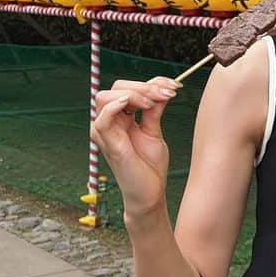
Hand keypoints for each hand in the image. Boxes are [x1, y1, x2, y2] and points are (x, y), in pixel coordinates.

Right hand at [90, 76, 182, 217]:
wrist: (151, 193)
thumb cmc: (150, 165)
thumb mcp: (154, 130)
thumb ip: (154, 109)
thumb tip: (162, 87)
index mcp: (118, 118)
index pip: (125, 88)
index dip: (149, 83)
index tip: (173, 86)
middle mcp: (108, 123)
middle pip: (116, 88)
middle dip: (143, 87)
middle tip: (167, 94)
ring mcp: (105, 133)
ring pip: (107, 97)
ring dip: (134, 94)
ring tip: (155, 102)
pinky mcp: (109, 145)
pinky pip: (102, 120)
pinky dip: (115, 107)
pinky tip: (136, 105)